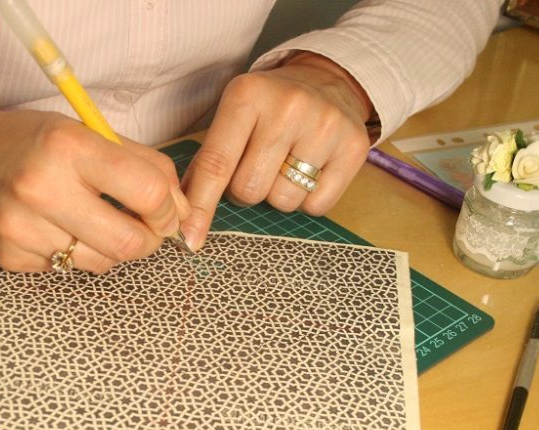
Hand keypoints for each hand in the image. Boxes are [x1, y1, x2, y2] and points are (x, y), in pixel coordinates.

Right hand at [0, 108, 188, 272]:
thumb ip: (144, 166)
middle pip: (128, 242)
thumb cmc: (36, 142)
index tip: (167, 211)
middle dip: (149, 240)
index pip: (147, 192)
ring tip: (96, 223)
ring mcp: (22, 228)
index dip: (169, 208)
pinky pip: (67, 270)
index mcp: (69, 146)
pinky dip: (74, 254)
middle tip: (145, 229)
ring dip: (112, 249)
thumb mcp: (90, 133)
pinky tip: (57, 229)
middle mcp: (42, 188)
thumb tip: (182, 212)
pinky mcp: (10, 257)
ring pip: (102, 263)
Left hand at [180, 52, 373, 250]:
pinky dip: (307, 200)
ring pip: (284, 202)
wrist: (327, 82)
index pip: (217, 163)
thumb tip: (185, 217)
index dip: (201, 206)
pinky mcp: (353, 147)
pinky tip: (310, 171)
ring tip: (286, 165)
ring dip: (278, 195)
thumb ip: (208, 162)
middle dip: (246, 191)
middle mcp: (288, 107)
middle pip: (250, 189)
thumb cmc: (268, 109)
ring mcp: (325, 126)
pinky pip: (317, 206)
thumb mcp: (232, 117)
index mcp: (248, 95)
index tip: (189, 238)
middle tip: (257, 168)